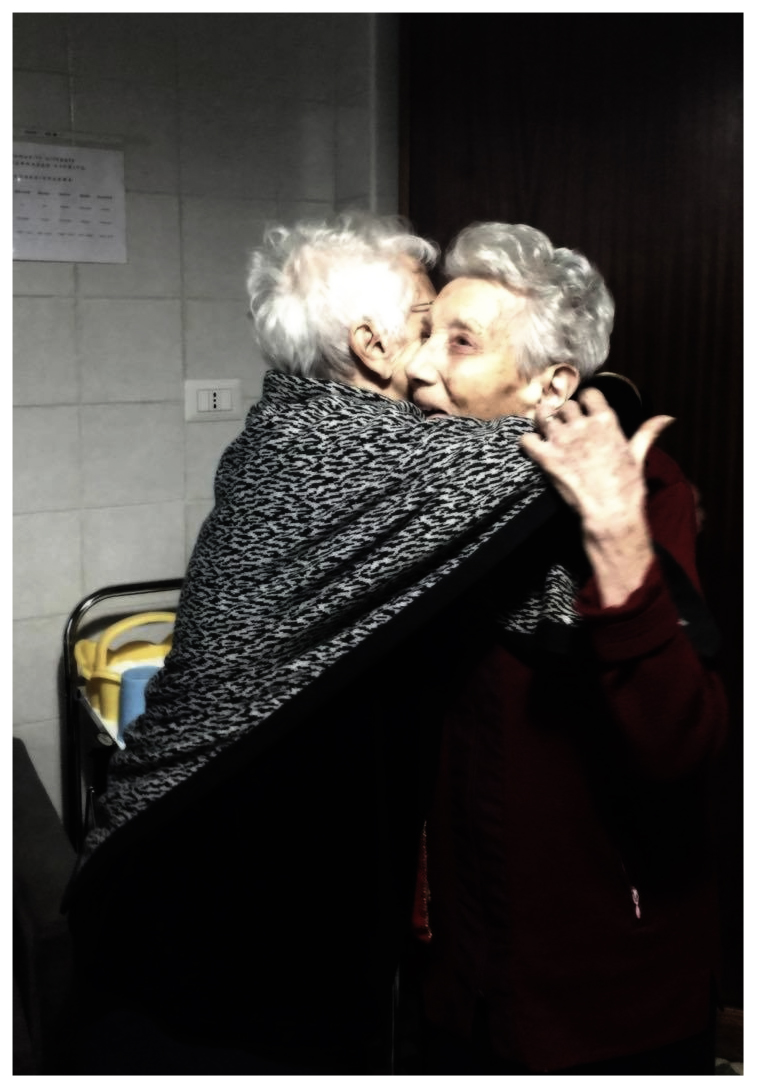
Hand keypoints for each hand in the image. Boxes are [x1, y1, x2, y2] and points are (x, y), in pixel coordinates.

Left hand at [520, 388, 674, 605]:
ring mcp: (562, 440)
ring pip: (543, 415)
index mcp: (606, 422)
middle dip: (563, 411)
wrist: (611, 512)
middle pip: (565, 405)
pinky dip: (527, 442)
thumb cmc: (627, 487)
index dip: (584, 400)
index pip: (589, 394)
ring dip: (542, 419)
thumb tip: (666, 418)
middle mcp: (583, 426)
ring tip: (544, 427)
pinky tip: (533, 448)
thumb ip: (647, 433)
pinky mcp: (546, 457)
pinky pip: (526, 439)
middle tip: (562, 423)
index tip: (582, 409)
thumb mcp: (638, 455)